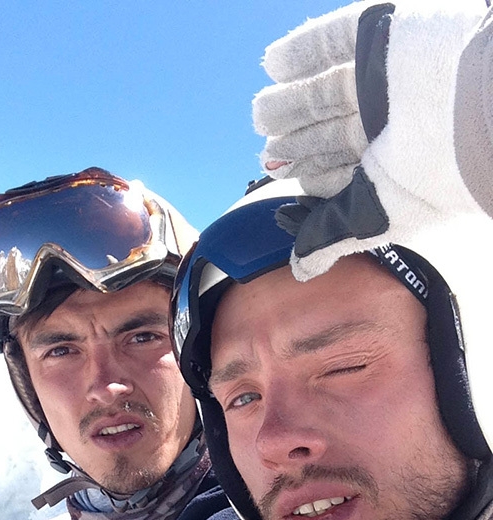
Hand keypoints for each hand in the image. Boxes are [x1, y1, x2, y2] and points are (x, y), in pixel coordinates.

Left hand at [253, 0, 486, 279]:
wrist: (472, 110)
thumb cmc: (431, 174)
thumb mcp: (371, 216)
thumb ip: (330, 235)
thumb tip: (301, 271)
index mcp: (390, 164)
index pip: (342, 167)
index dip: (311, 173)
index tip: (283, 178)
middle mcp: (386, 121)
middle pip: (330, 130)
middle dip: (297, 141)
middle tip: (268, 151)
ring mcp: (382, 77)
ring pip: (326, 88)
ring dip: (291, 100)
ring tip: (260, 113)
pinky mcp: (379, 35)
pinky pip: (332, 39)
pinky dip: (300, 51)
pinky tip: (272, 64)